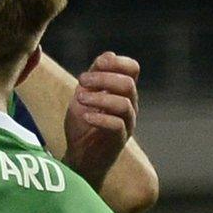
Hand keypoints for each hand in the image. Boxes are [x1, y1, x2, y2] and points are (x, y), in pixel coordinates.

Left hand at [63, 52, 139, 186]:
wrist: (80, 158)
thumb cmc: (83, 126)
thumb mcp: (83, 95)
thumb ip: (94, 76)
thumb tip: (108, 55)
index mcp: (122, 92)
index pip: (133, 69)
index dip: (118, 62)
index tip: (98, 64)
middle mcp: (129, 105)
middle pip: (128, 83)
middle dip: (103, 78)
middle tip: (81, 81)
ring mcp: (127, 123)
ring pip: (124, 103)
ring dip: (99, 98)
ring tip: (80, 99)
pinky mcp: (119, 140)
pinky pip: (118, 125)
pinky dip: (100, 118)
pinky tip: (85, 116)